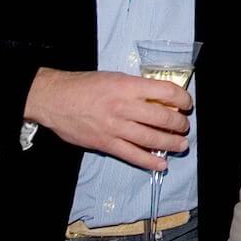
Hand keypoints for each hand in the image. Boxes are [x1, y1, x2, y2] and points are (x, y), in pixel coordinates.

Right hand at [24, 68, 191, 171]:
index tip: (186, 103)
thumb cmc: (84, 86)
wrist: (54, 98)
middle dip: (179, 123)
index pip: (166, 91)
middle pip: (163, 117)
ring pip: (151, 138)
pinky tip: (161, 163)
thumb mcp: (114, 78)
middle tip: (183, 126)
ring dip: (171, 143)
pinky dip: (150, 161)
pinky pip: (132, 155)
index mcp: (128, 86)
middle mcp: (123, 107)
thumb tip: (159, 100)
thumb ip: (136, 89)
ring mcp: (115, 127)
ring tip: (181, 144)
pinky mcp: (106, 143)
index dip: (182, 99)